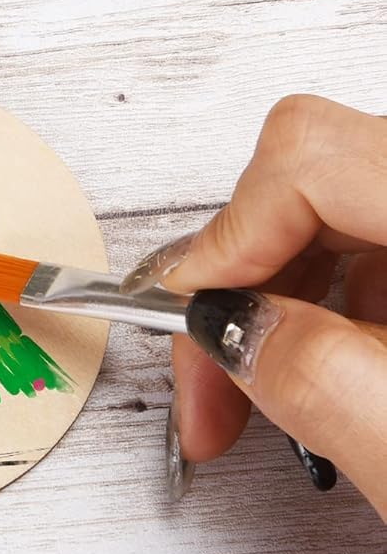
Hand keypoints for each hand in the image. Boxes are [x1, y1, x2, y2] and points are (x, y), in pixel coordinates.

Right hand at [121, 96, 386, 512]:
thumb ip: (312, 374)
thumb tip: (222, 319)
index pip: (308, 158)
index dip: (226, 238)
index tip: (185, 316)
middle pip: (315, 172)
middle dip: (241, 276)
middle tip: (207, 380)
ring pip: (341, 207)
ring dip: (285, 298)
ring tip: (267, 395)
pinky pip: (380, 239)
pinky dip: (339, 305)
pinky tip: (338, 376)